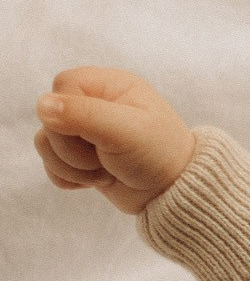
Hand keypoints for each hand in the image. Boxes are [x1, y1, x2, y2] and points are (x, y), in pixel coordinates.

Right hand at [36, 67, 197, 213]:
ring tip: (107, 171)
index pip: (62, 86)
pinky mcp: (81, 158)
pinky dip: (70, 178)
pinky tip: (98, 180)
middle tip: (106, 157)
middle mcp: (95, 104)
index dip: (69, 114)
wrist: (176, 195)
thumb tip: (42, 105)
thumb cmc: (161, 156)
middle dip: (72, 147)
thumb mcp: (126, 131)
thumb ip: (83, 114)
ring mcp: (86, 133)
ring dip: (73, 166)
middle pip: (49, 117)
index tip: (97, 134)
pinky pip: (51, 165)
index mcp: (110, 85)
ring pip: (46, 143)